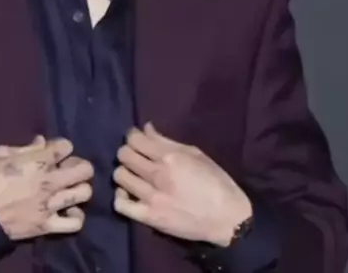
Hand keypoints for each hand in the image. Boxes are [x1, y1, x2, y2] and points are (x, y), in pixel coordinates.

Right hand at [0, 135, 93, 240]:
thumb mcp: (2, 153)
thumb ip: (26, 147)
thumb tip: (41, 141)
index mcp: (39, 160)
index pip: (67, 145)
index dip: (61, 147)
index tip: (54, 152)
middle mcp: (50, 181)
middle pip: (85, 169)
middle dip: (79, 166)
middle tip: (66, 170)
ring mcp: (50, 204)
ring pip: (84, 193)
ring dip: (79, 189)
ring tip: (69, 190)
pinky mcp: (46, 225)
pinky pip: (74, 223)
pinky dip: (75, 217)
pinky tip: (67, 212)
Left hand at [113, 123, 251, 245]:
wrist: (228, 219)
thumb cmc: (216, 181)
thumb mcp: (196, 154)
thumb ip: (167, 141)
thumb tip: (146, 128)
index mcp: (171, 157)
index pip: (135, 139)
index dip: (132, 136)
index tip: (136, 138)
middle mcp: (158, 175)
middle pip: (124, 155)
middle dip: (127, 151)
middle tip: (135, 155)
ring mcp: (152, 197)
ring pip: (120, 176)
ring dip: (125, 172)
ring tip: (133, 174)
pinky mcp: (150, 218)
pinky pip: (121, 205)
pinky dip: (120, 197)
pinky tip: (128, 194)